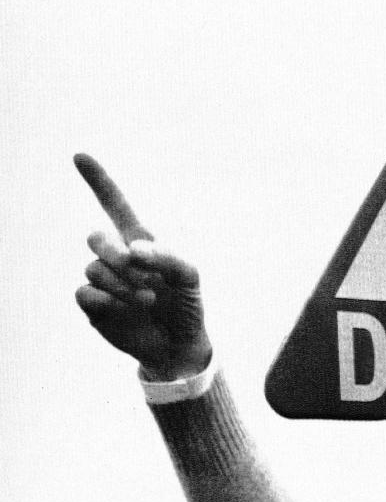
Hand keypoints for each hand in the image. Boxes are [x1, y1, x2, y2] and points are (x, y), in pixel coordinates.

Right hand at [74, 154, 211, 380]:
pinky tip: (126, 310)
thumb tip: (134, 249)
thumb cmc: (186, 306)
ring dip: (122, 283)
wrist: (180, 345)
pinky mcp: (94, 306)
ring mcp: (103, 281)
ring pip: (94, 268)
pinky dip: (107, 300)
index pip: (116, 206)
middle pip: (95, 236)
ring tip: (148, 299)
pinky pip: (85, 292)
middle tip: (139, 269)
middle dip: (114, 251)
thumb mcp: (190, 278)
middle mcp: (117, 258)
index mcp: (140, 242)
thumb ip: (169, 257)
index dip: (99, 181)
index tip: (80, 156)